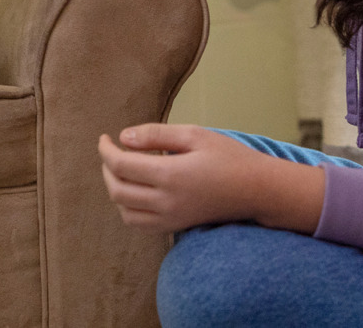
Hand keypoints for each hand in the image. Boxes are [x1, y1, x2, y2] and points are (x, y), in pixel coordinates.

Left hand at [98, 124, 324, 234]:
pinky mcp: (176, 227)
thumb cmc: (228, 157)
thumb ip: (156, 135)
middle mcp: (166, 202)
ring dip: (114, 189)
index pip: (121, 166)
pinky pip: (139, 223)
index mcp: (170, 175)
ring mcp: (171, 219)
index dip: (105, 150)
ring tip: (121, 169)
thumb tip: (123, 137)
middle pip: (117, 190)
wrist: (257, 191)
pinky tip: (136, 188)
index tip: (105, 137)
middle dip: (106, 169)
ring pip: (124, 211)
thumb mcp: (194, 135)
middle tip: (110, 150)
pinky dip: (127, 207)